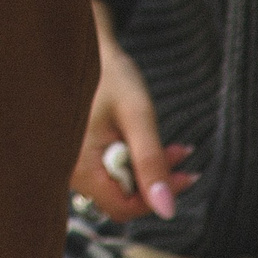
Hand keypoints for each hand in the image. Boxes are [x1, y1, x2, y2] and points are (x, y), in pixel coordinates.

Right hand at [73, 0, 195, 220]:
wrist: (86, 47)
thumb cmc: (109, 75)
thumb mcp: (138, 117)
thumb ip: (151, 163)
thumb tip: (168, 211)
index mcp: (80, 165)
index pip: (123, 206)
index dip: (158, 197)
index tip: (187, 174)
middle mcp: (70, 169)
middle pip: (121, 196)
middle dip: (156, 179)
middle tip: (183, 153)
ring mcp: (72, 162)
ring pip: (117, 183)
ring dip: (147, 168)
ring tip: (173, 145)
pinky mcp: (78, 153)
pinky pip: (109, 169)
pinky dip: (133, 159)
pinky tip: (148, 141)